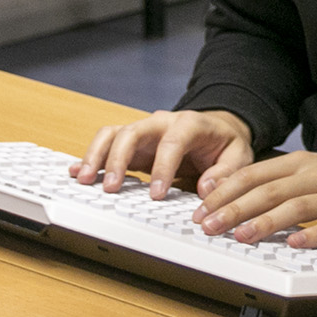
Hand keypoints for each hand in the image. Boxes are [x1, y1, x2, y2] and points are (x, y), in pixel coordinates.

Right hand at [72, 109, 254, 198]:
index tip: (157, 193)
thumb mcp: (239, 156)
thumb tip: (207, 189)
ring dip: (97, 156)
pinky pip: (106, 144)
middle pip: (132, 132)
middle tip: (112, 189)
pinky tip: (78, 172)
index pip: (172, 142)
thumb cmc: (225, 143)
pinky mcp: (132, 144)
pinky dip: (91, 157)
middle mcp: (161, 123)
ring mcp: (143, 132)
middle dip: (119, 160)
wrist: (217, 129)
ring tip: (85, 180)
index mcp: (189, 123)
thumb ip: (226, 172)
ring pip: (112, 135)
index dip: (162, 167)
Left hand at [194, 152, 316, 248]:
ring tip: (241, 236)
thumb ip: (284, 182)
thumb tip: (242, 197)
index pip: (254, 175)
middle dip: (234, 209)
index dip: (225, 191)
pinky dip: (313, 235)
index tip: (200, 208)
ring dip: (265, 222)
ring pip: (296, 206)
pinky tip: (295, 244)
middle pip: (268, 191)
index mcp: (303, 163)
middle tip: (208, 226)